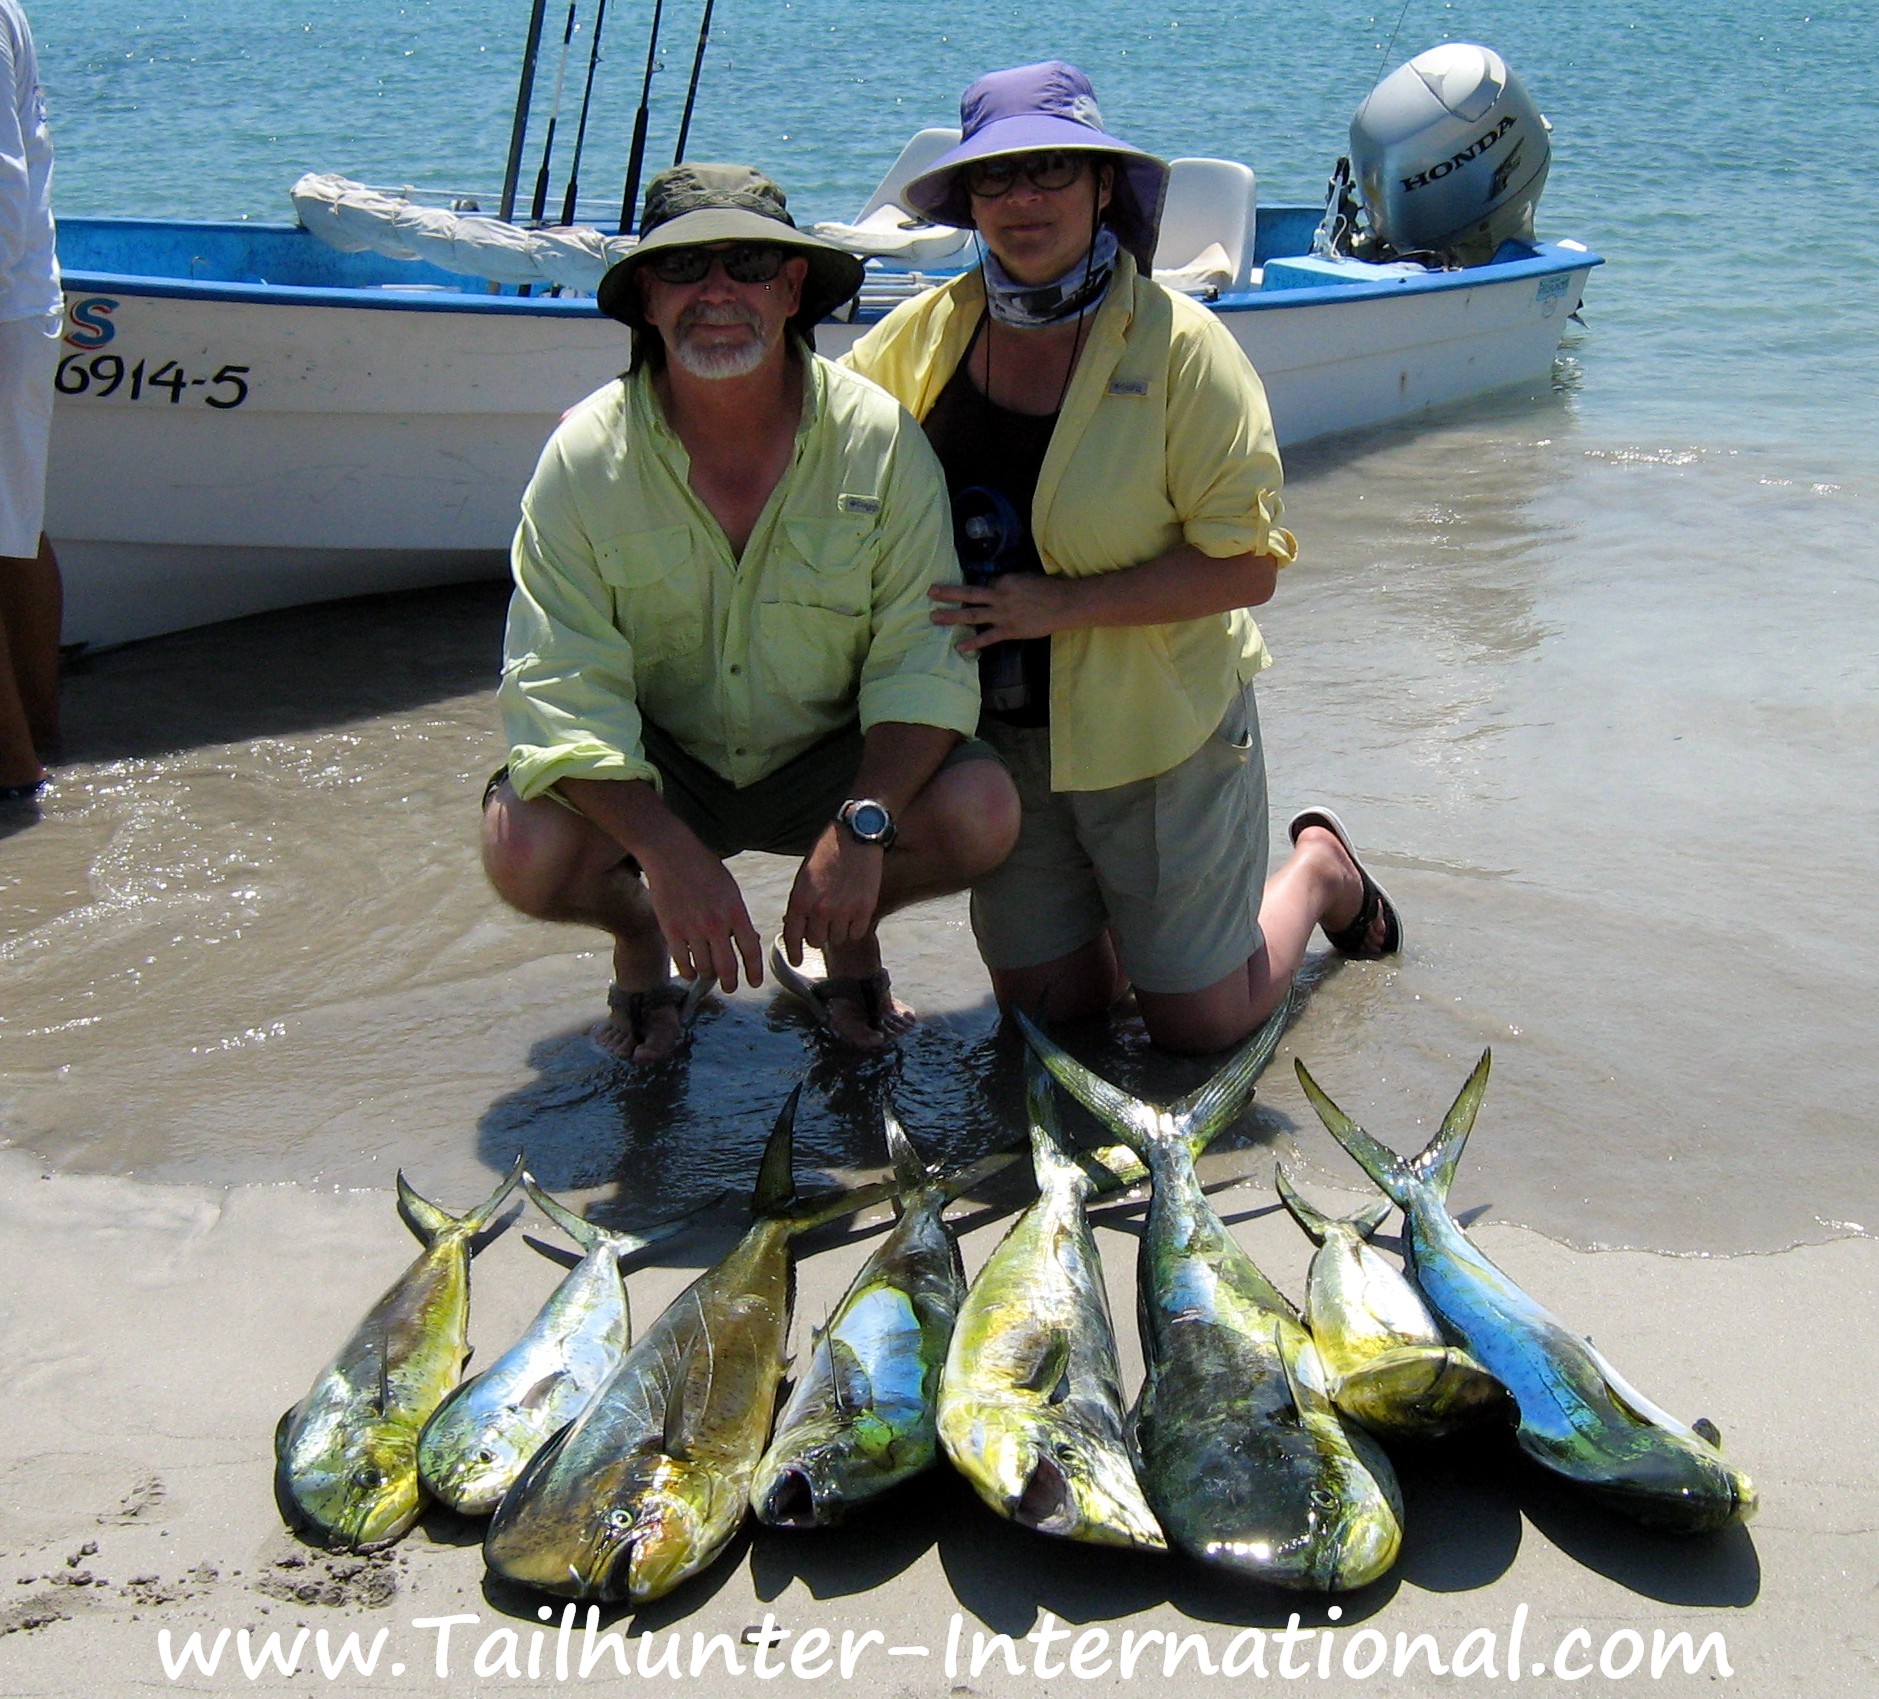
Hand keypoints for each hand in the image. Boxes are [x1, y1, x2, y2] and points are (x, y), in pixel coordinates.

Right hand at [636, 835, 764, 992]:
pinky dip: (688, 972)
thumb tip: (747, 940)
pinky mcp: (671, 930)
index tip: (754, 982)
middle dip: (731, 983)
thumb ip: (737, 916)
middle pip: (727, 967)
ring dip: (709, 977)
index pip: (750, 950)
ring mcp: (692, 929)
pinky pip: (682, 962)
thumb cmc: (703, 867)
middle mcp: (716, 924)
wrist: (671, 854)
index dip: (754, 971)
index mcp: (735, 911)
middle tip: (731, 987)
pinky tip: (691, 972)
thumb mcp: (730, 889)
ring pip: (705, 968)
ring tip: (710, 977)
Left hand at [781, 825, 884, 961]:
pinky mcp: (864, 909)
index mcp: (800, 899)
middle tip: (825, 920)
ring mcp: (844, 911)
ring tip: (842, 909)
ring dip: (838, 929)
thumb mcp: (805, 875)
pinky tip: (854, 911)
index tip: (797, 960)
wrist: (857, 835)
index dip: (794, 952)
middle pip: (816, 941)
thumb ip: (801, 901)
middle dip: (818, 933)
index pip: (793, 936)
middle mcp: (820, 909)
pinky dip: (854, 927)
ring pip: (837, 938)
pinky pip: (856, 933)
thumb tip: (800, 926)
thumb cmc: (828, 850)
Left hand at [929, 576, 1079, 654]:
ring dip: (951, 616)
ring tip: (933, 617)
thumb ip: (1009, 584)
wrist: (1065, 604)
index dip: (980, 589)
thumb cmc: (1049, 589)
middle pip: (968, 594)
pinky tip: (959, 647)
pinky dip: (973, 643)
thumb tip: (997, 588)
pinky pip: (987, 638)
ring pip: (972, 615)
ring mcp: (1003, 615)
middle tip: (930, 592)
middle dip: (948, 594)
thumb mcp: (1026, 578)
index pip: (984, 585)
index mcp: (1004, 581)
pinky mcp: (1009, 630)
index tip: (971, 592)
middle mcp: (999, 596)